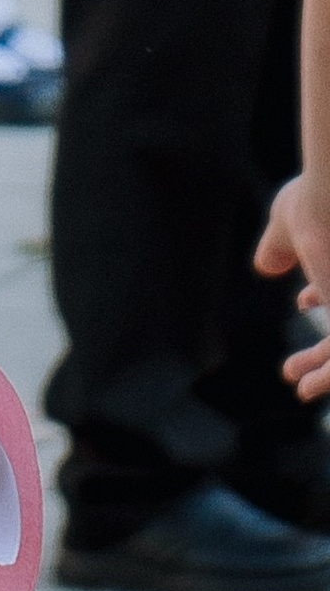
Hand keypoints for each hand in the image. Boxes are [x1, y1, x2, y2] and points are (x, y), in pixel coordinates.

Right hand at [257, 173, 329, 400]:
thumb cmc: (316, 202)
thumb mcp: (289, 227)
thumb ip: (279, 248)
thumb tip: (267, 266)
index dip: (324, 297)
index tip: (303, 300)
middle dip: (327, 348)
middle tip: (298, 363)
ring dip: (327, 371)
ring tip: (302, 388)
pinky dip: (328, 378)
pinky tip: (307, 386)